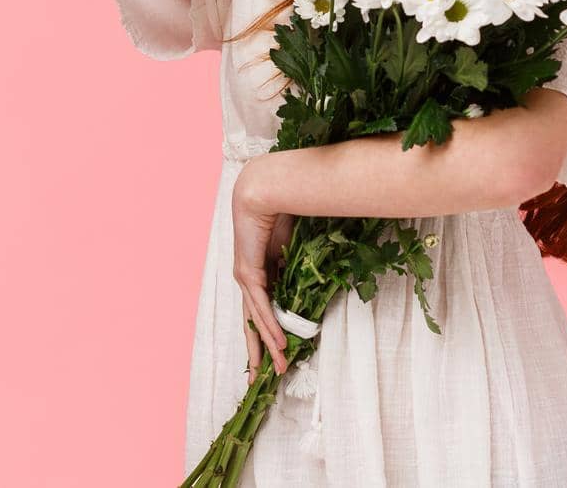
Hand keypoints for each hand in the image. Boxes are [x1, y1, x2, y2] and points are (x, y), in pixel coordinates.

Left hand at [232, 157, 290, 375]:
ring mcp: (246, 277)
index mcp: (260, 272)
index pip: (262, 310)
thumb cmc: (284, 207)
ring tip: (275, 370)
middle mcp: (249, 278)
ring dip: (266, 346)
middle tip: (262, 379)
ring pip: (255, 320)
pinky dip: (269, 326)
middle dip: (259, 351)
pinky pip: (261, 306)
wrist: (265, 187)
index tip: (275, 354)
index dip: (266, 333)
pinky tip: (278, 344)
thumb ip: (304, 262)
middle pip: (252, 322)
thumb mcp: (297, 244)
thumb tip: (320, 273)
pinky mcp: (249, 273)